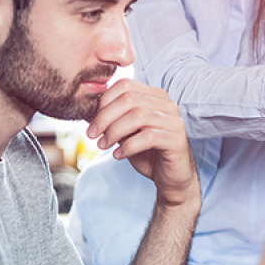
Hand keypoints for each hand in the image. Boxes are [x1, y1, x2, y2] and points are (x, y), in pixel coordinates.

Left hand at [87, 78, 198, 207]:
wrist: (170, 178)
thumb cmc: (148, 154)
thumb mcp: (125, 133)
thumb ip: (112, 120)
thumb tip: (87, 110)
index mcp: (155, 97)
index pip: (125, 85)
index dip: (104, 101)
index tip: (92, 122)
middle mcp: (167, 104)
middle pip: (129, 99)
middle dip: (105, 117)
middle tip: (92, 135)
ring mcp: (174, 121)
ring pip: (138, 116)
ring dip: (114, 132)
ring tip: (104, 145)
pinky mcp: (177, 139)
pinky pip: (149, 137)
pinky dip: (128, 146)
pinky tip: (119, 155)